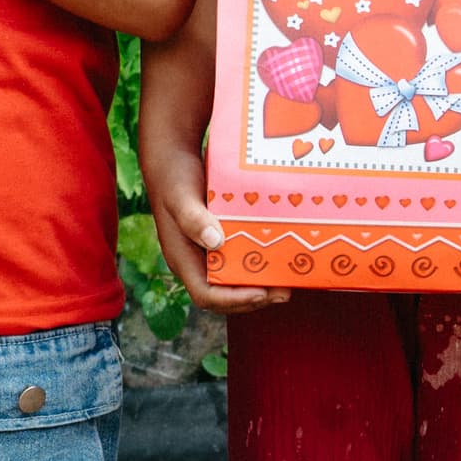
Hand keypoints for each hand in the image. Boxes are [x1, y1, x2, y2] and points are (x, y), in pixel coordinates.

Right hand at [137, 123, 284, 312]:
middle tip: (284, 292)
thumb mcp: (181, 197)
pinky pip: (239, 262)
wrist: (172, 160)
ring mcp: (208, 253)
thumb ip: (193, 219)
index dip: (234, 300)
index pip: (206, 295)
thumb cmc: (174, 179)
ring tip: (288, 282)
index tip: (261, 293)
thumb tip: (216, 242)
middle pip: (224, 296)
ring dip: (260, 286)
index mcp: (183, 259)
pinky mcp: (221, 242)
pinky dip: (258, 266)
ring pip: (234, 282)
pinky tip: (280, 258)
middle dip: (254, 298)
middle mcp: (196, 262)